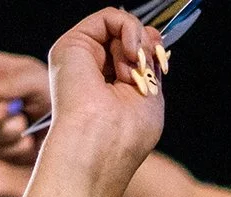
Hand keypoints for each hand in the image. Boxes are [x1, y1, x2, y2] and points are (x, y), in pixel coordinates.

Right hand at [0, 44, 53, 164]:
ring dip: (11, 129)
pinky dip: (20, 146)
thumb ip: (10, 80)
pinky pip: (2, 151)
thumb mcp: (35, 78)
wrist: (73, 128)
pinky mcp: (0, 151)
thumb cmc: (53, 95)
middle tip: (8, 110)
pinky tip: (31, 140)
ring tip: (28, 123)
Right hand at [44, 8, 169, 167]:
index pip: (135, 52)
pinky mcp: (72, 44)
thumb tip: (152, 35)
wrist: (98, 145)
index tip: (159, 63)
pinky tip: (131, 53)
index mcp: (110, 86)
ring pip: (120, 26)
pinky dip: (128, 27)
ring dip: (139, 42)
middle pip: (128, 37)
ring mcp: (81, 57)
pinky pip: (109, 16)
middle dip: (147, 47)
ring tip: (134, 68)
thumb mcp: (150, 97)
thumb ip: (149, 66)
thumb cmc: (125, 136)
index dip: (152, 50)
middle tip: (145, 70)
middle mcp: (93, 70)